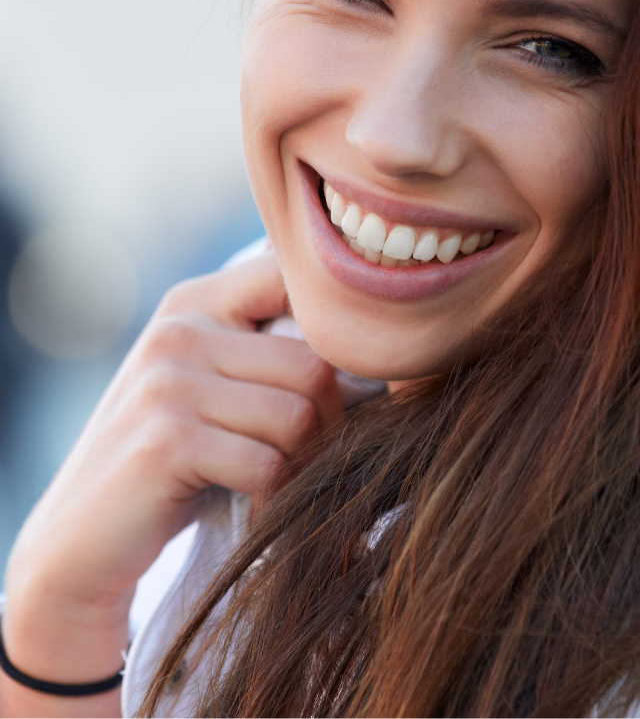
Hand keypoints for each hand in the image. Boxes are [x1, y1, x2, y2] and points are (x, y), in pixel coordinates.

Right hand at [0, 248, 338, 715]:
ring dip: (301, 464)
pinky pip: (268, 464)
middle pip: (316, 363)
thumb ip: (270, 348)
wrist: (83, 542)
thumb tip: (374, 339)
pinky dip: (273, 499)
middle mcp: (180, 329)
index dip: (334, 336)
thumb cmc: (172, 461)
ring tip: (275, 481)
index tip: (336, 388)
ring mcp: (168, 381)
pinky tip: (252, 507)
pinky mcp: (166, 439)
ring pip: (300, 414)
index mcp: (196, 301)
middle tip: (304, 459)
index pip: (295, 281)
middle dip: (328, 423)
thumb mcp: (211, 383)